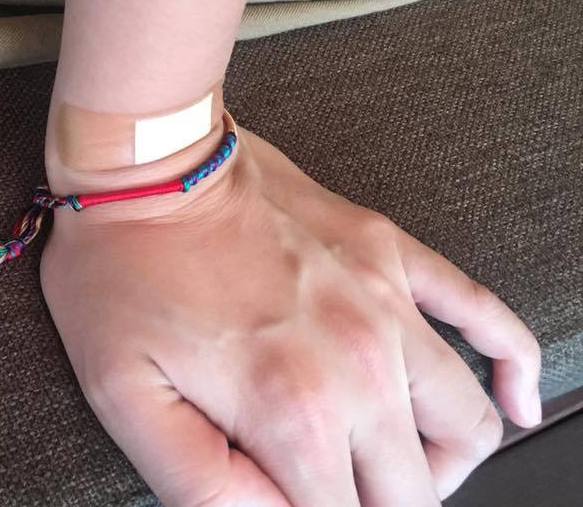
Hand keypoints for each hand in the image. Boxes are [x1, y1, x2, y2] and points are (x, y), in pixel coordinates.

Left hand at [40, 123, 541, 505]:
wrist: (148, 163)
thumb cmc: (123, 267)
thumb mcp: (125, 396)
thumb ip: (202, 485)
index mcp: (291, 410)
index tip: (292, 498)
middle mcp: (357, 363)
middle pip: (412, 490)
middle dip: (375, 504)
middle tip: (329, 486)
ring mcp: (384, 303)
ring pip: (464, 422)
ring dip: (439, 461)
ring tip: (397, 463)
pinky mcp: (388, 252)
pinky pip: (483, 311)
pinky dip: (513, 364)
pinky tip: (513, 395)